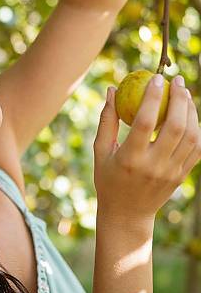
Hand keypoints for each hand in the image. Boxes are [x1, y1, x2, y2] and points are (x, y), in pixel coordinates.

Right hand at [93, 75, 200, 223]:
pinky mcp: (182, 176)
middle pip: (174, 127)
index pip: (144, 123)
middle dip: (179, 99)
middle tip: (177, 81)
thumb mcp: (100, 151)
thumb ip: (107, 120)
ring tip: (185, 93)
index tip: (155, 79)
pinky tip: (190, 114)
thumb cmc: (108, 178)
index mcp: (130, 158)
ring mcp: (171, 172)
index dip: (152, 98)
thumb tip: (111, 90)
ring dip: (191, 111)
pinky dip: (196, 128)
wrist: (127, 213)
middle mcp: (154, 165)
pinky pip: (196, 148)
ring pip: (191, 136)